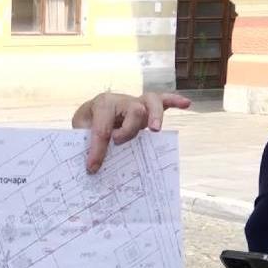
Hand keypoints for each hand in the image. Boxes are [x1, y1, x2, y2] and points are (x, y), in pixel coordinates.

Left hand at [72, 92, 190, 172]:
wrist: (91, 111)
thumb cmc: (87, 122)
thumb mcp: (80, 130)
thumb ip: (86, 141)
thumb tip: (93, 164)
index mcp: (101, 104)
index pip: (102, 128)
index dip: (98, 150)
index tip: (93, 167)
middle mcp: (121, 100)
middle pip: (133, 111)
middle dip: (127, 129)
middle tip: (119, 142)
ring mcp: (136, 102)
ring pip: (150, 101)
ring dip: (155, 115)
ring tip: (156, 129)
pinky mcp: (146, 105)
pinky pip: (163, 100)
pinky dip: (174, 100)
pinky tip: (187, 104)